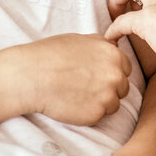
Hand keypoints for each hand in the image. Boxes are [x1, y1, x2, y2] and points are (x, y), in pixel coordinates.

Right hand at [9, 34, 130, 125]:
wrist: (30, 76)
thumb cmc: (49, 55)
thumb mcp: (79, 39)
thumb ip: (101, 45)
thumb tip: (113, 47)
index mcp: (113, 54)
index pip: (125, 68)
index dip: (110, 72)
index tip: (94, 75)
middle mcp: (115, 75)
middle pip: (122, 87)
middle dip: (107, 88)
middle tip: (84, 86)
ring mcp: (107, 96)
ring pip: (113, 104)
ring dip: (99, 102)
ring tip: (76, 95)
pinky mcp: (96, 114)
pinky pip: (99, 116)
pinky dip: (88, 113)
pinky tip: (72, 103)